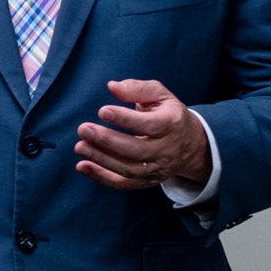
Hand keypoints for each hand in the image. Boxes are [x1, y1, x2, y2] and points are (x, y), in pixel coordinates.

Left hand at [75, 79, 210, 190]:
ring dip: (101, 159)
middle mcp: (166, 150)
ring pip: (128, 169)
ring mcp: (157, 168)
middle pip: (136, 150)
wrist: (190, 144)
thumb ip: (137, 88)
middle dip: (107, 141)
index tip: (102, 111)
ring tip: (80, 146)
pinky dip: (101, 177)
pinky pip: (123, 183)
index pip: (149, 124)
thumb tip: (112, 86)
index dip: (125, 119)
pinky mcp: (147, 181)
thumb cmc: (168, 114)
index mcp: (172, 125)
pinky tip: (83, 166)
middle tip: (84, 129)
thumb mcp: (160, 95)